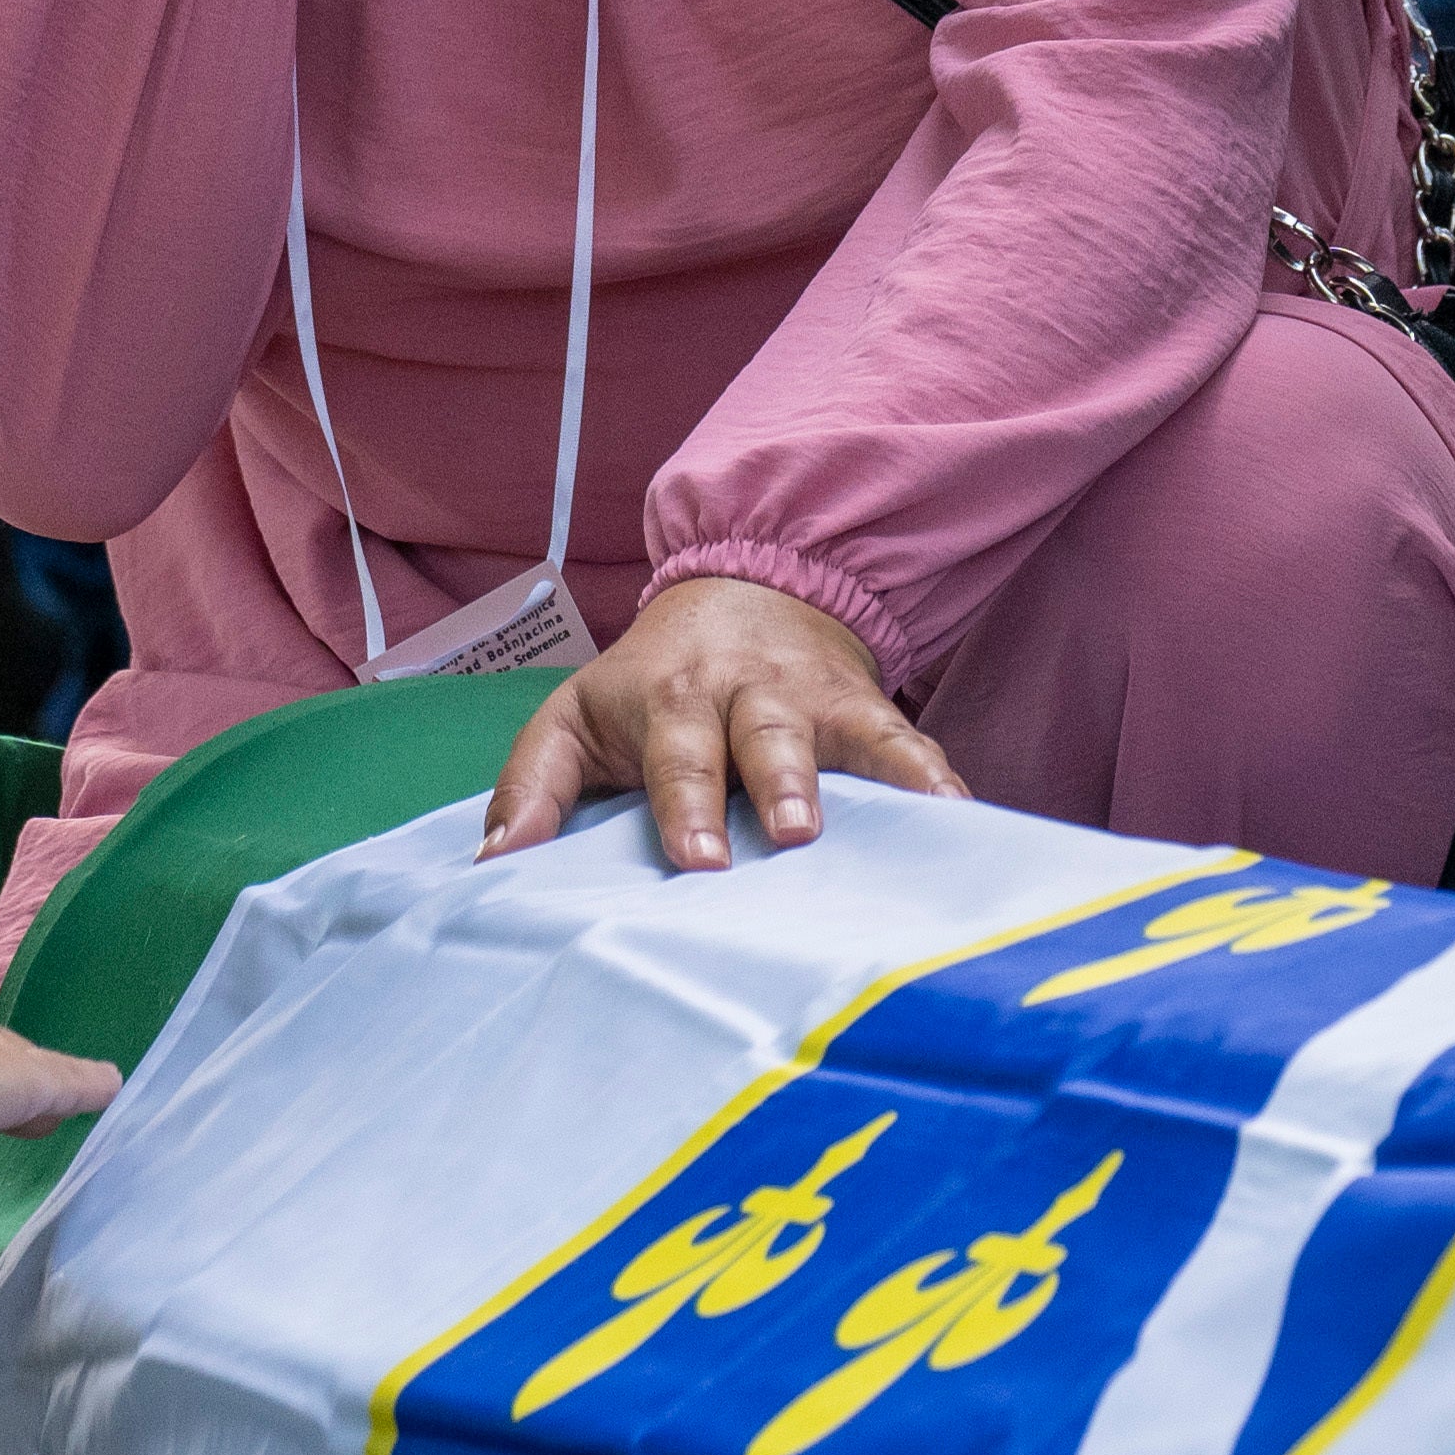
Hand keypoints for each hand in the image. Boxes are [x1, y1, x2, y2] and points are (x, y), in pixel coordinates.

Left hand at [485, 576, 969, 874]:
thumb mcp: (575, 718)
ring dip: (862, 780)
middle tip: (790, 836)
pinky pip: (907, 743)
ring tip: (888, 827)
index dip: (685, 806)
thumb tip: (494, 862)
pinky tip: (961, 819)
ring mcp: (812, 700)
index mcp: (667, 700)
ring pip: (840, 738)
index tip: (698, 859)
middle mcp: (743, 695)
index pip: (675, 757)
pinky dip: (935, 778)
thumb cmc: (648, 687)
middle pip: (762, 741)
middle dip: (777, 787)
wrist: (746, 592)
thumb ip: (532, 784)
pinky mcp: (867, 710)